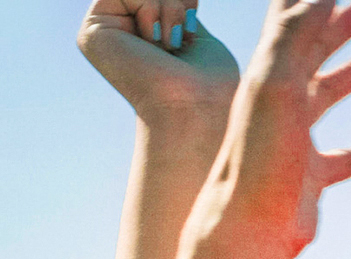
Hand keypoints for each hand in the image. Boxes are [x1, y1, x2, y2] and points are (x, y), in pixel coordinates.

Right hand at [79, 1, 239, 116]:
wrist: (197, 107)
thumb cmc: (209, 83)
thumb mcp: (194, 33)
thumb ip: (172, 9)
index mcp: (141, 36)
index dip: (180, 1)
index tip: (193, 16)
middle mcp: (118, 34)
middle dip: (173, 4)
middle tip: (180, 36)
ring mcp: (103, 33)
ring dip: (167, 8)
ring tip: (169, 44)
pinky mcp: (92, 32)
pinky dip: (151, 10)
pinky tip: (154, 42)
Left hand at [215, 0, 350, 258]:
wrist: (250, 223)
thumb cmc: (258, 156)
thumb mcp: (276, 86)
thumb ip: (293, 39)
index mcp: (270, 77)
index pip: (290, 24)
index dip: (310, 2)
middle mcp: (280, 104)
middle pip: (312, 54)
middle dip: (338, 27)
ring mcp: (295, 140)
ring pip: (328, 96)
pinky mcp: (309, 177)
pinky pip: (343, 158)